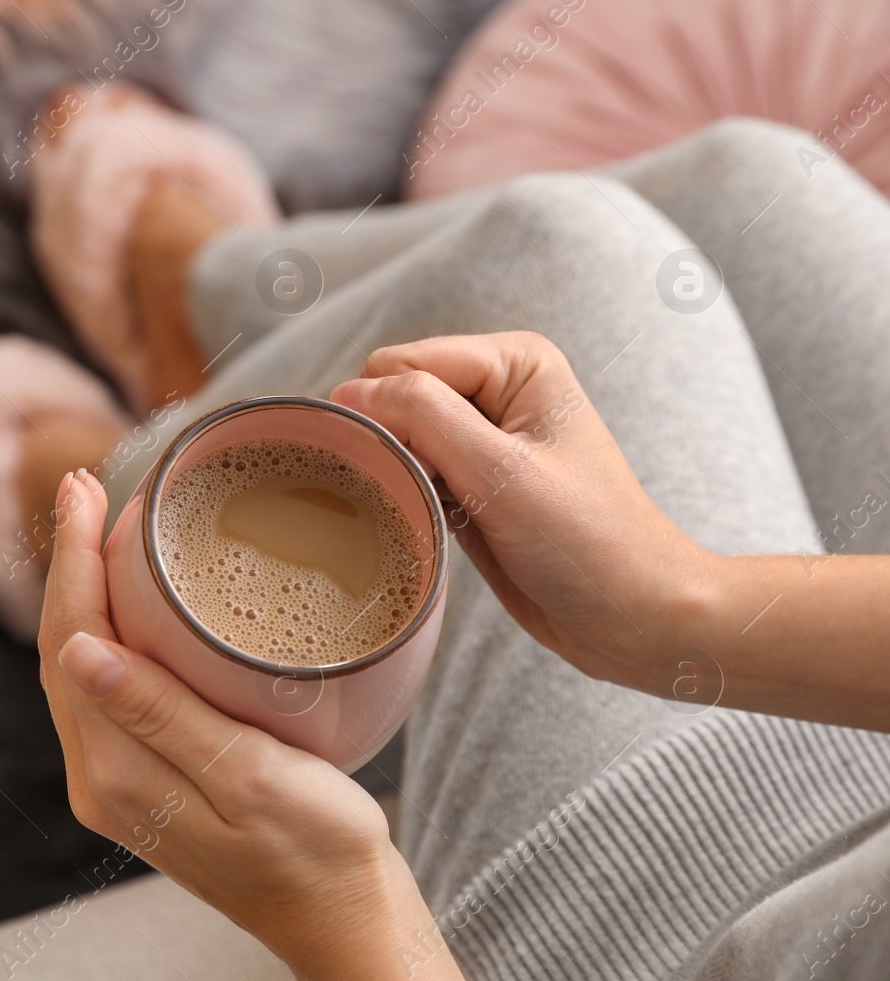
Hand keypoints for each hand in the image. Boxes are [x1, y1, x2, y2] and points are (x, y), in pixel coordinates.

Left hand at [38, 470, 480, 980]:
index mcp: (118, 773)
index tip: (81, 493)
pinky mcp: (142, 781)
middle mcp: (100, 779)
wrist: (339, 914)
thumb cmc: (315, 849)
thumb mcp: (249, 777)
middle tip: (85, 491)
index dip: (71, 560)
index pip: (71, 642)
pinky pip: (105, 691)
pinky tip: (129, 602)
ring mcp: (117, 783)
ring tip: (98, 529)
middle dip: (68, 564)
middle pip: (63, 648)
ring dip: (81, 594)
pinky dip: (108, 631)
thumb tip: (81, 651)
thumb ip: (163, 716)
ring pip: (79, 668)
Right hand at [331, 331, 706, 686]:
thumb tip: (349, 392)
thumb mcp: (503, 472)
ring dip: (399, 475)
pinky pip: (408, 473)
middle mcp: (497, 389)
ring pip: (394, 437)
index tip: (415, 470)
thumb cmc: (590, 543)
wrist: (631, 617)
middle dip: (395, 444)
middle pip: (392, 397)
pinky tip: (435, 524)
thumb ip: (423, 416)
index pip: (402, 364)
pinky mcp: (471, 482)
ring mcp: (482, 438)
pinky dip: (408, 497)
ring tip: (442, 512)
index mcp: (515, 363)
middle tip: (435, 494)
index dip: (390, 413)